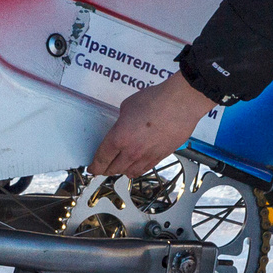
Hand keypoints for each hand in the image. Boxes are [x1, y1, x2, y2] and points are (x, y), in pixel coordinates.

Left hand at [84, 72, 218, 181]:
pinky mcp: (161, 156)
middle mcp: (132, 151)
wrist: (180, 104)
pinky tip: (134, 169)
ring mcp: (147, 156)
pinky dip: (136, 171)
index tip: (92, 168)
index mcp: (119, 137)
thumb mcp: (127, 107)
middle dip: (105, 169)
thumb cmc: (154, 101)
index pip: (102, 158)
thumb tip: (123, 126)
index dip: (95, 166)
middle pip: (113, 168)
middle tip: (102, 168)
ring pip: (129, 172)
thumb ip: (121, 121)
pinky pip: (144, 169)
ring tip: (117, 169)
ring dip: (120, 171)